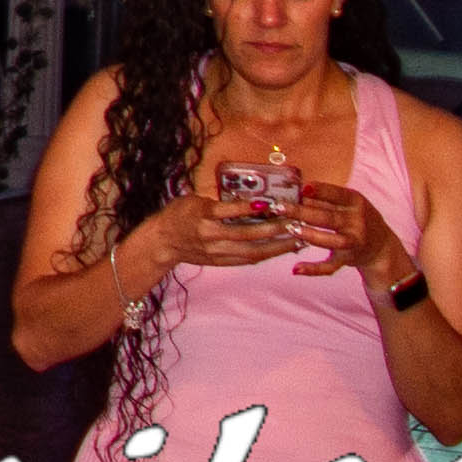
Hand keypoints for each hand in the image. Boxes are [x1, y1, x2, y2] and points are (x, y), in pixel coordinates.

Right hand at [148, 187, 304, 272]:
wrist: (162, 242)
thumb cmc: (179, 215)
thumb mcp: (194, 200)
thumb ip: (220, 203)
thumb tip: (249, 201)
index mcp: (202, 215)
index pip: (229, 211)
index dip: (250, 207)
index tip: (271, 203)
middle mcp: (211, 235)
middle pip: (247, 234)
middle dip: (275, 229)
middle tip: (296, 223)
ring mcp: (217, 251)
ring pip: (253, 251)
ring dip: (278, 246)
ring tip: (298, 240)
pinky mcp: (222, 261)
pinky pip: (248, 259)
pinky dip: (267, 254)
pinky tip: (282, 249)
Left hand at [271, 181, 394, 280]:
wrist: (382, 247)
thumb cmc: (355, 218)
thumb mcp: (347, 203)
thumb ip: (323, 196)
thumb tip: (292, 184)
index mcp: (355, 202)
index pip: (337, 194)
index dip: (319, 190)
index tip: (301, 187)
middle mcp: (357, 222)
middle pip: (328, 217)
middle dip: (302, 212)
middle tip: (279, 207)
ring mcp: (354, 241)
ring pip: (332, 240)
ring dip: (310, 235)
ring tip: (290, 228)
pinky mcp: (348, 259)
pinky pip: (331, 266)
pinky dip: (314, 269)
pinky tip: (296, 269)